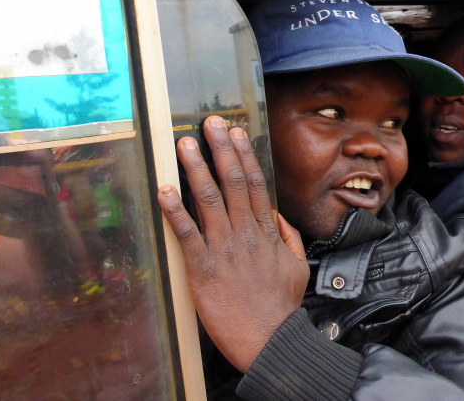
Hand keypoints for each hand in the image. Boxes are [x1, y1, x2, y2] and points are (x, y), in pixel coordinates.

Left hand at [157, 116, 309, 372]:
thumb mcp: (298, 266)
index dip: (244, 155)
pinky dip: (175, 211)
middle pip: (234, 182)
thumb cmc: (281, 305)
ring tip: (185, 145)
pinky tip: (165, 190)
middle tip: (209, 124)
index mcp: (267, 232)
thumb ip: (288, 236)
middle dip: (220, 149)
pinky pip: (187, 234)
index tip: (236, 134)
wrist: (269, 339)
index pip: (256, 184)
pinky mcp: (203, 267)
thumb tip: (277, 213)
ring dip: (196, 169)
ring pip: (210, 200)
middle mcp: (246, 233)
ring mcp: (224, 248)